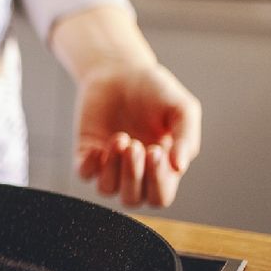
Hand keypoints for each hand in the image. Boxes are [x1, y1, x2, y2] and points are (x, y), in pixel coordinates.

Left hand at [50, 5, 200, 207]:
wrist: (122, 71)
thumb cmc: (156, 91)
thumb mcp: (182, 109)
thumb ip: (186, 137)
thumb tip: (180, 167)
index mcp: (162, 167)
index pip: (159, 196)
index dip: (157, 183)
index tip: (155, 151)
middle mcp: (135, 171)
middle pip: (132, 200)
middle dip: (133, 176)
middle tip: (135, 144)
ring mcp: (109, 164)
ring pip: (107, 189)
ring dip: (113, 168)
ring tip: (120, 138)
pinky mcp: (86, 153)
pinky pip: (84, 174)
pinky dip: (90, 166)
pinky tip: (98, 148)